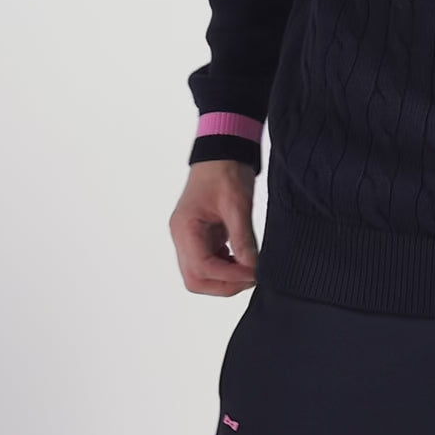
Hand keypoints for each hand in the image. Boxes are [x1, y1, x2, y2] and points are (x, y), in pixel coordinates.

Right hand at [169, 159, 258, 296]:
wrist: (222, 150)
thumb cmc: (225, 170)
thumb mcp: (237, 203)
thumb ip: (243, 237)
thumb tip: (251, 267)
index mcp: (185, 227)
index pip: (201, 267)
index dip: (228, 276)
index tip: (253, 274)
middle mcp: (182, 236)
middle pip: (195, 279)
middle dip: (224, 284)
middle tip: (251, 277)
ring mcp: (189, 238)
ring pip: (200, 275)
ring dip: (224, 278)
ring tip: (249, 268)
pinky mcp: (200, 237)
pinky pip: (208, 263)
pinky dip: (225, 267)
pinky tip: (241, 259)